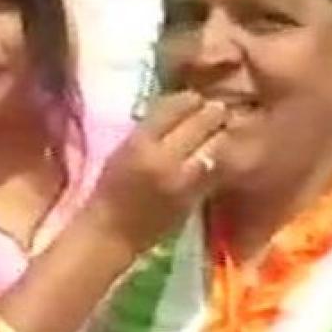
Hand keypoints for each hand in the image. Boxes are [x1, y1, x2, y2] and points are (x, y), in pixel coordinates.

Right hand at [86, 92, 225, 254]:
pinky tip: (214, 155)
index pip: (175, 106)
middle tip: (214, 111)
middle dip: (211, 112)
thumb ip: (151, 128)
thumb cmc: (111, 189)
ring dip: (220, 134)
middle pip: (203, 120)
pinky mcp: (196, 197)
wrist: (113, 233)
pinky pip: (217, 168)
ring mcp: (184, 180)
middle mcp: (164, 158)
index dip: (188, 99)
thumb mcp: (123, 149)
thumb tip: (181, 106)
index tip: (192, 100)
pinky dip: (218, 157)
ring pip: (217, 143)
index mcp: (139, 142)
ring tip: (218, 131)